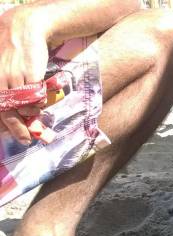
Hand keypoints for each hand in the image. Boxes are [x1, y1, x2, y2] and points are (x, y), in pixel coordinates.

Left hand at [0, 7, 48, 142]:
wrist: (23, 29)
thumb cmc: (11, 52)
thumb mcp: (3, 71)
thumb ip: (5, 90)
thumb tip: (15, 111)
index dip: (6, 126)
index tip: (16, 137)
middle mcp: (0, 80)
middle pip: (8, 112)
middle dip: (17, 129)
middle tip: (24, 140)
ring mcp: (15, 78)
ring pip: (24, 107)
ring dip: (31, 114)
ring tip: (34, 114)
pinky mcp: (31, 76)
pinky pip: (37, 98)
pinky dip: (40, 102)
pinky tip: (40, 100)